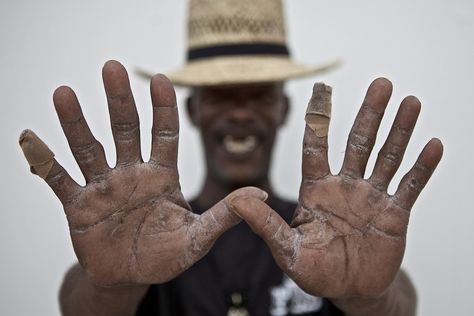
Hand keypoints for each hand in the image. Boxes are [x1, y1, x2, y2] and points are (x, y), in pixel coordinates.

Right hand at [19, 60, 265, 286]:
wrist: (131, 276)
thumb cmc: (166, 254)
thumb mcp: (197, 237)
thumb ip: (224, 215)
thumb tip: (261, 194)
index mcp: (161, 176)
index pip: (164, 134)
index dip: (163, 108)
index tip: (163, 79)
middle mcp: (131, 173)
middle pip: (125, 130)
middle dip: (119, 101)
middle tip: (111, 67)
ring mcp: (103, 187)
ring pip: (89, 148)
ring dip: (76, 122)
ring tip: (64, 93)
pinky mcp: (78, 205)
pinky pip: (58, 179)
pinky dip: (44, 161)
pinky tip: (30, 138)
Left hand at [230, 78, 442, 298]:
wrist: (348, 290)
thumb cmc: (314, 270)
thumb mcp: (287, 249)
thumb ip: (265, 224)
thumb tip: (237, 200)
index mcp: (317, 190)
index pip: (316, 149)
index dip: (318, 122)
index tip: (322, 91)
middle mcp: (346, 186)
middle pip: (359, 143)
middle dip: (370, 114)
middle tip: (382, 83)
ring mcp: (372, 198)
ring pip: (387, 157)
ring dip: (400, 131)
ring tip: (411, 102)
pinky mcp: (395, 215)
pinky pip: (410, 187)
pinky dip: (422, 168)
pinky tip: (433, 145)